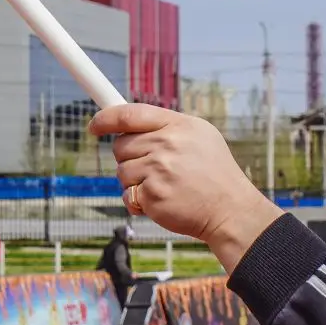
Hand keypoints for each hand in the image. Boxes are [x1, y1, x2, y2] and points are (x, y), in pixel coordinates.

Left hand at [89, 104, 281, 270]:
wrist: (230, 210)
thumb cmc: (216, 175)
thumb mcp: (201, 137)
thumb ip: (168, 127)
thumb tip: (130, 124)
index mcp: (178, 126)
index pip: (130, 114)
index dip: (106, 118)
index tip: (94, 125)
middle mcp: (166, 144)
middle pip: (121, 146)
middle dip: (129, 158)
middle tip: (151, 169)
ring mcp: (158, 170)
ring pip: (121, 172)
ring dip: (134, 182)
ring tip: (162, 187)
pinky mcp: (152, 195)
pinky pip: (127, 195)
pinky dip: (138, 202)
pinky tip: (160, 202)